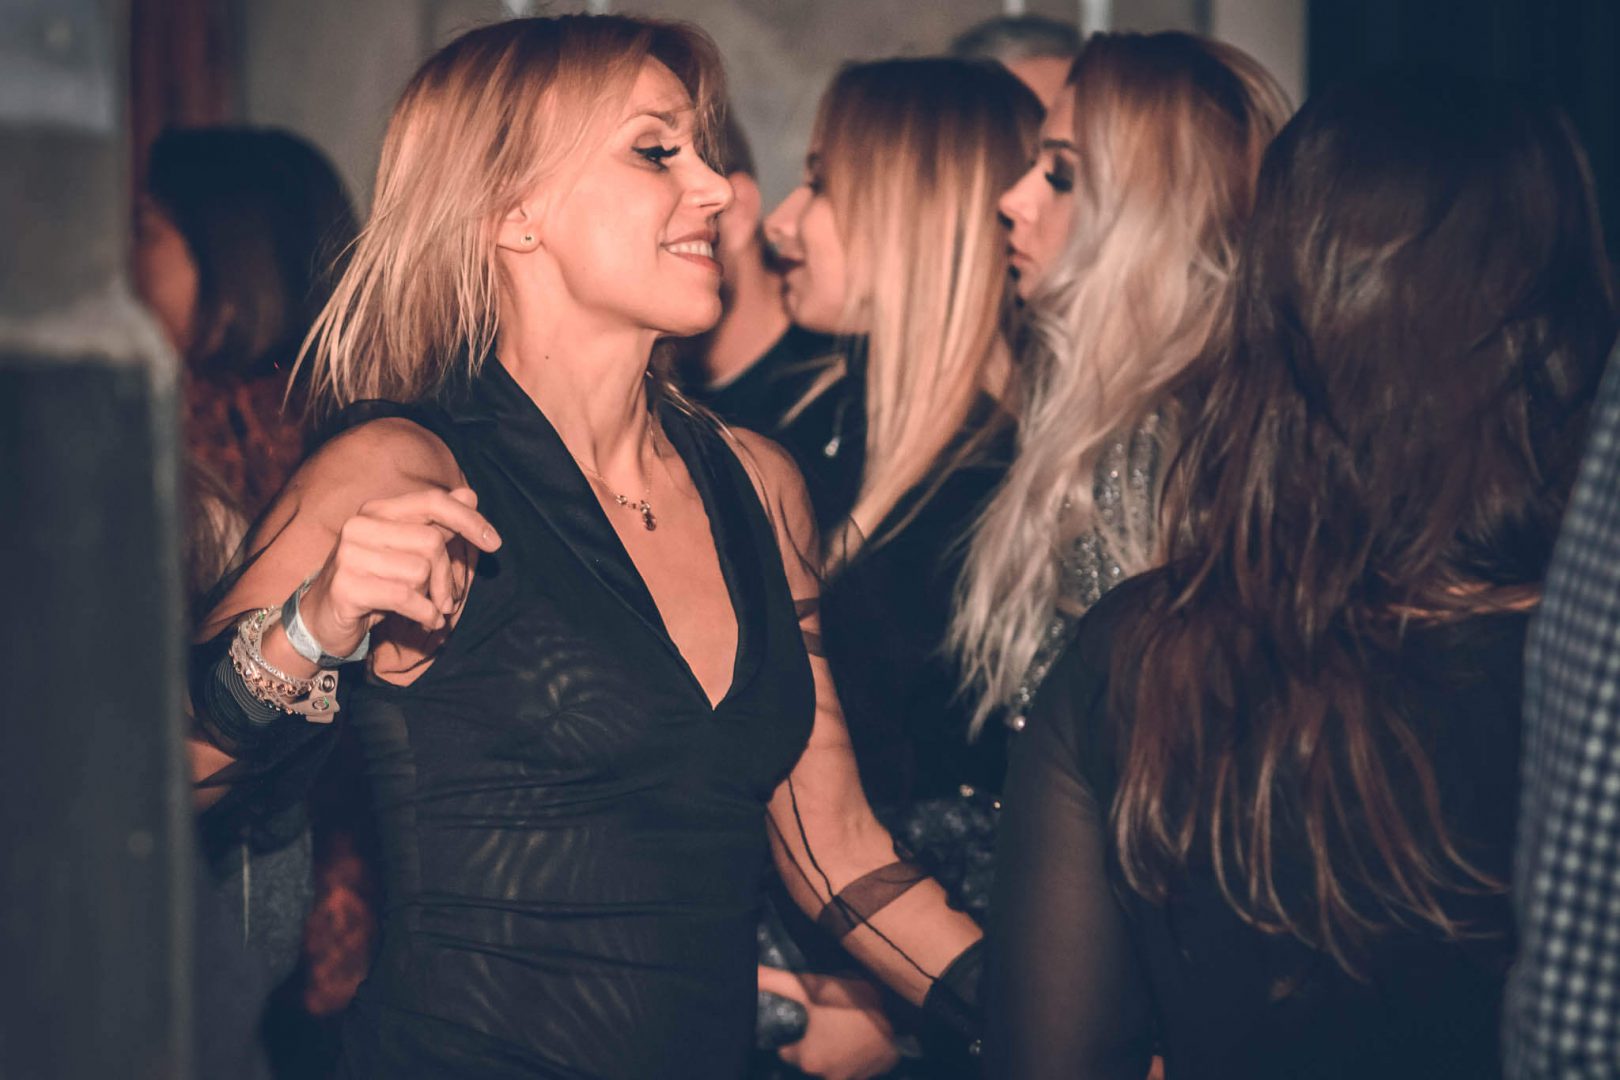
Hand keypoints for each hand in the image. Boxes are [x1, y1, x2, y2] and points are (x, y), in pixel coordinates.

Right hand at [300, 486, 500, 653]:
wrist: (321, 620)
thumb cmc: (372, 583)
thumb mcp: (406, 552)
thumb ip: (437, 524)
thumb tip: (470, 495)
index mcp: (377, 511)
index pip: (432, 502)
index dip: (469, 520)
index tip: (494, 543)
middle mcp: (360, 525)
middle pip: (432, 542)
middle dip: (448, 576)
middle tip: (448, 598)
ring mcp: (349, 555)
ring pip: (420, 571)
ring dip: (433, 597)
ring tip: (427, 608)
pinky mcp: (347, 586)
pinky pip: (406, 597)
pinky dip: (425, 614)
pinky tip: (426, 621)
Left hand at [758, 966, 900, 1079]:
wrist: (901, 1014)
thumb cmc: (850, 1002)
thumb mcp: (809, 986)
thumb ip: (775, 981)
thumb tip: (750, 973)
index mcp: (805, 1059)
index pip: (785, 1050)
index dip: (790, 1034)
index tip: (799, 1019)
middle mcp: (824, 1076)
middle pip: (807, 1060)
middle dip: (811, 1043)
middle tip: (820, 1020)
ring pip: (830, 1065)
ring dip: (831, 1051)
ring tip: (838, 1029)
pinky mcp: (870, 1078)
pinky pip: (853, 1070)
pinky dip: (852, 1058)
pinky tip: (856, 1039)